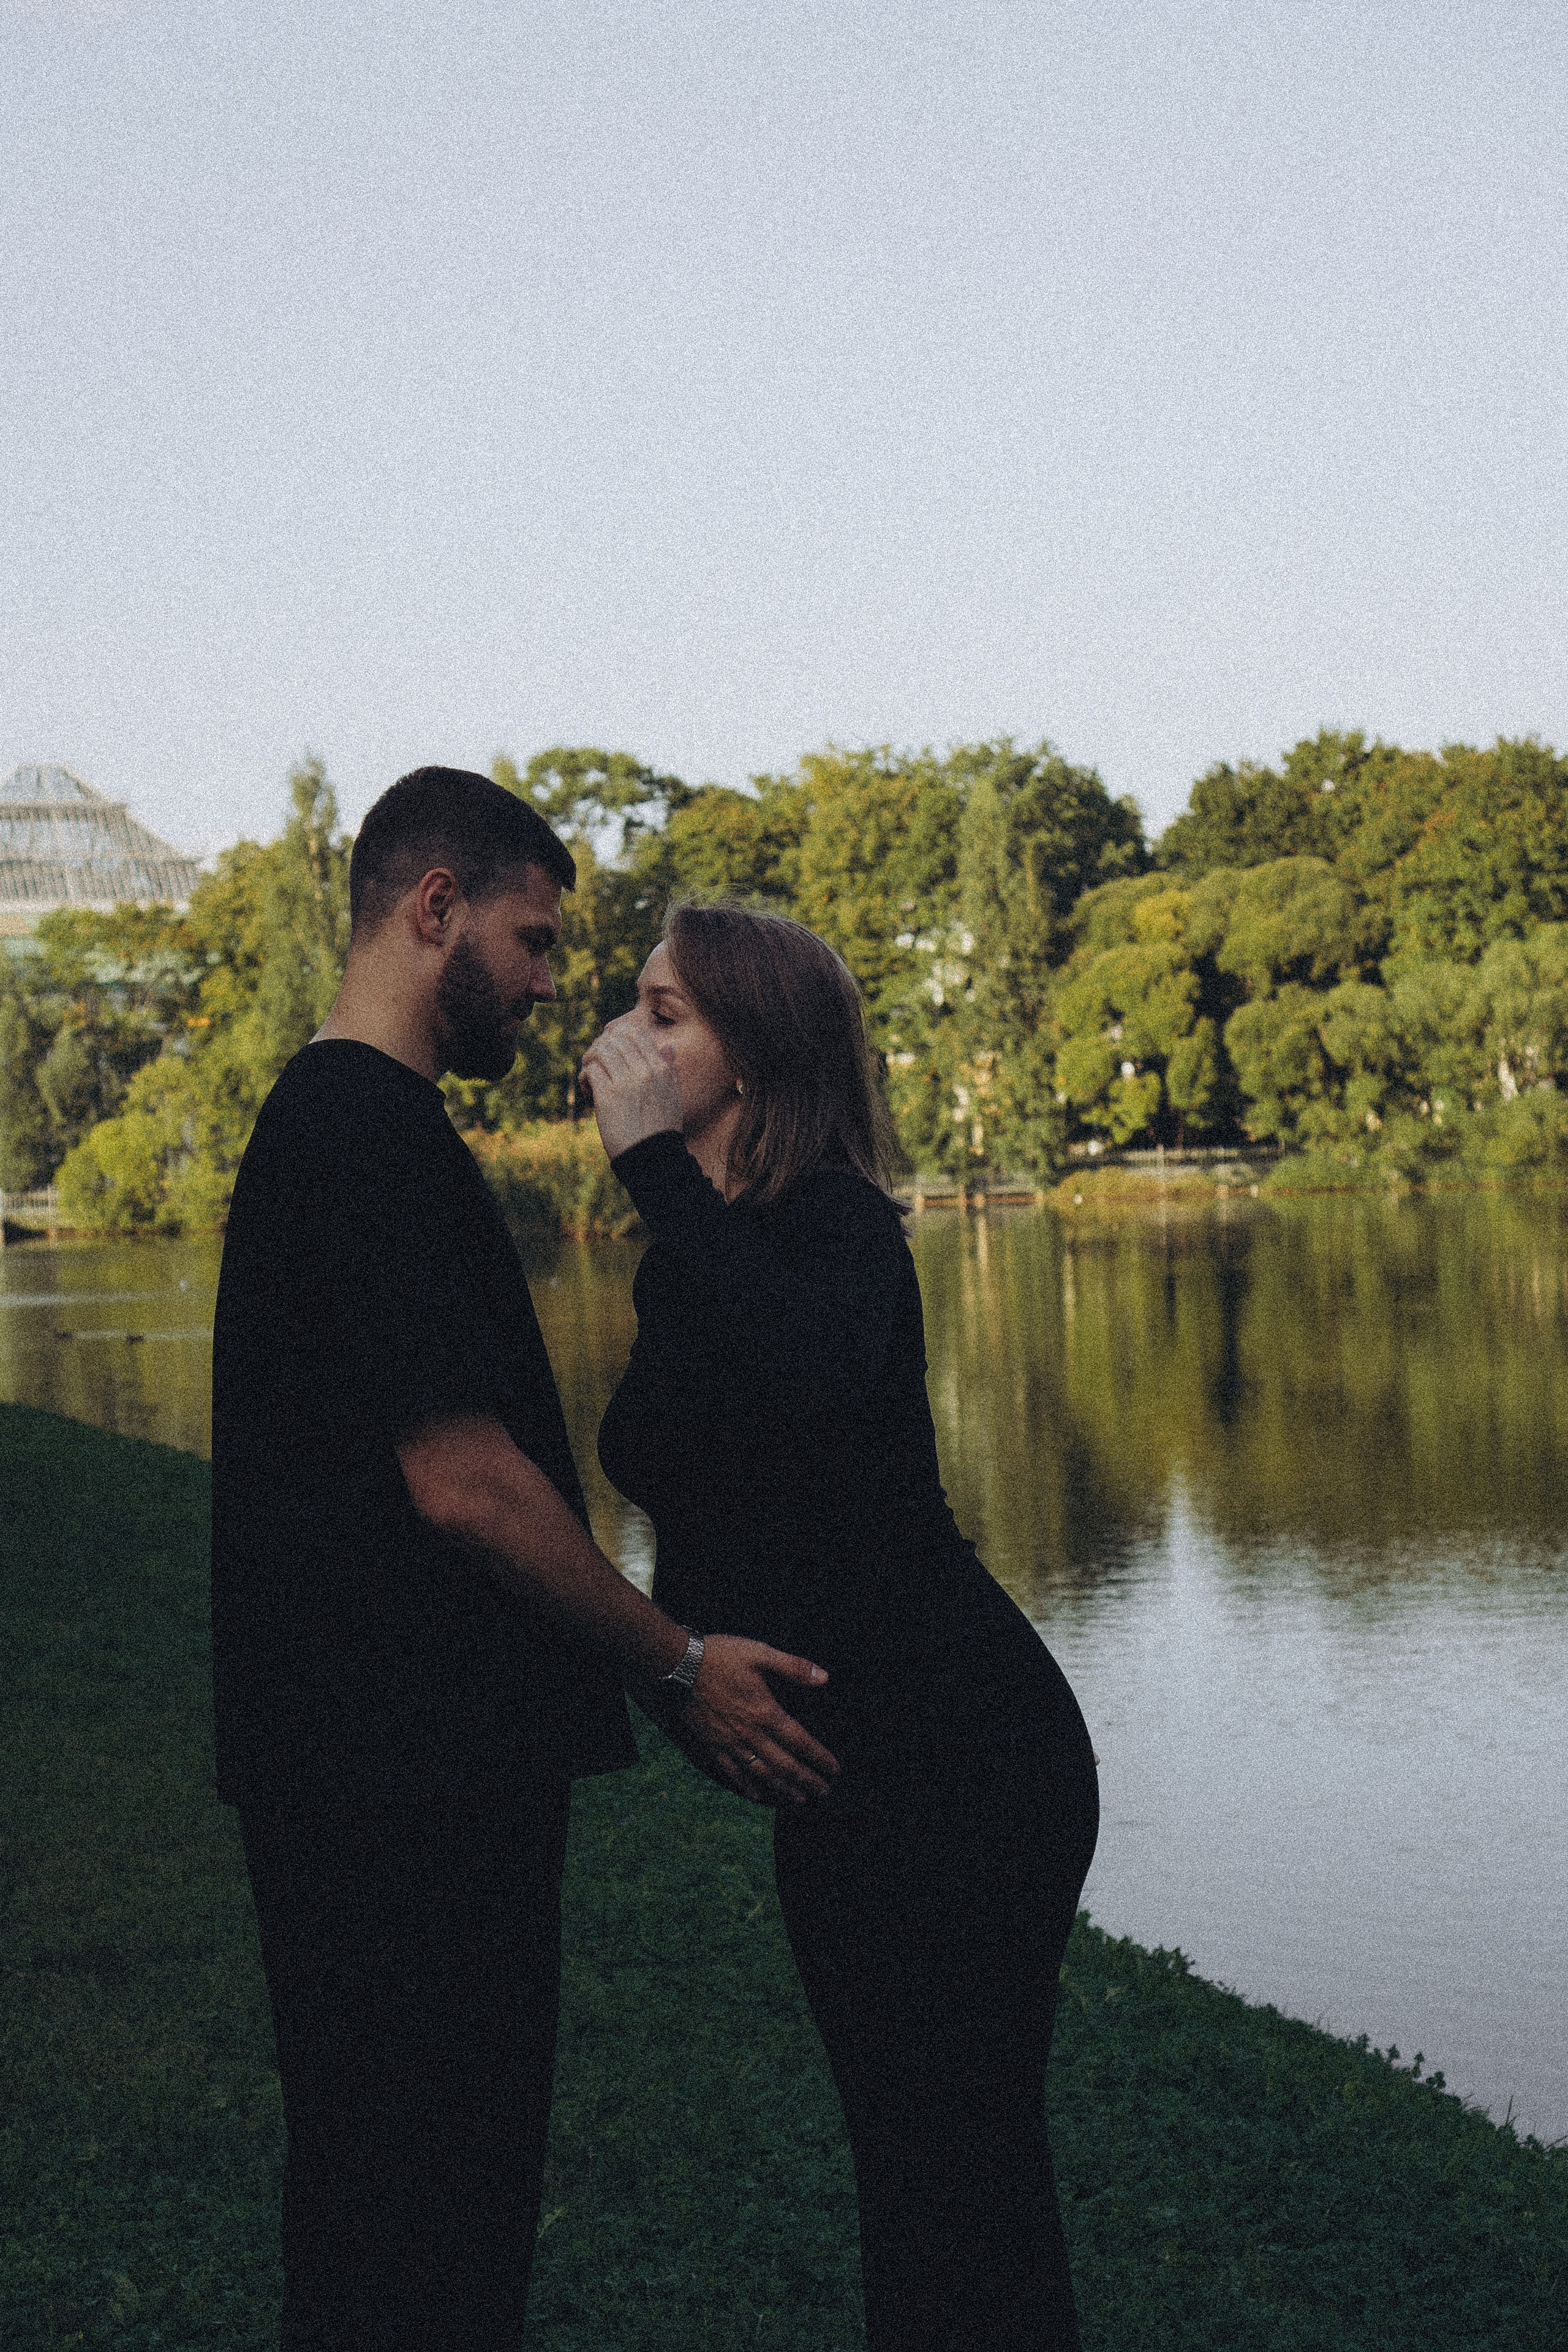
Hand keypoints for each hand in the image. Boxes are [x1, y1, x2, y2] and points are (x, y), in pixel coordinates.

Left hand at [579, 1019, 684, 1160]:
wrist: (652, 1158)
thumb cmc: (662, 1129)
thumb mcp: (674, 1096)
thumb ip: (671, 1069)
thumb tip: (667, 1046)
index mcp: (661, 1069)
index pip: (635, 1033)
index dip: (617, 1034)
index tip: (609, 1046)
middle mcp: (644, 1071)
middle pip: (614, 1039)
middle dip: (601, 1046)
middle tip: (596, 1062)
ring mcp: (626, 1083)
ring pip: (600, 1051)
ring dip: (590, 1060)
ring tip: (590, 1075)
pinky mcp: (607, 1096)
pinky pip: (590, 1071)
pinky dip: (584, 1077)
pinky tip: (588, 1090)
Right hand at [679, 1635, 839, 1806]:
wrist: (678, 1665)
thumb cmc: (721, 1656)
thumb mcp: (760, 1653)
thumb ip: (793, 1667)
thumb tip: (824, 1678)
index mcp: (765, 1712)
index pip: (800, 1742)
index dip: (819, 1758)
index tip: (834, 1770)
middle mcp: (750, 1734)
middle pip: (785, 1765)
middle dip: (807, 1780)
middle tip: (824, 1792)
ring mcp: (730, 1742)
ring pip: (761, 1773)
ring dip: (783, 1788)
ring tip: (799, 1799)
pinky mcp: (712, 1744)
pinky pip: (733, 1772)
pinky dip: (747, 1786)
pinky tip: (758, 1795)